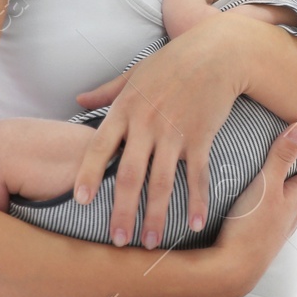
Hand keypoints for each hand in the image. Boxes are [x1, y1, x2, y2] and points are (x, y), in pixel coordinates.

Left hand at [71, 16, 246, 247]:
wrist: (218, 52)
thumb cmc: (173, 61)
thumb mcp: (135, 72)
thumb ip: (106, 91)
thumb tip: (78, 99)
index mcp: (126, 108)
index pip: (99, 147)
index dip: (88, 175)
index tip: (80, 202)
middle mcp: (146, 123)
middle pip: (128, 175)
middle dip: (122, 212)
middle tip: (117, 241)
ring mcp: (175, 132)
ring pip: (161, 182)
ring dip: (156, 216)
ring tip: (151, 243)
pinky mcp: (201, 137)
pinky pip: (198, 175)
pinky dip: (197, 201)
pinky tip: (195, 223)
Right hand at [215, 123, 296, 288]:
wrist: (233, 270)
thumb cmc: (251, 228)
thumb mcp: (266, 186)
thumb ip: (282, 157)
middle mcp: (294, 211)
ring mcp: (280, 224)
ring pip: (294, 197)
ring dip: (296, 180)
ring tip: (291, 166)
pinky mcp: (265, 233)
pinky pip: (278, 207)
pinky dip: (279, 194)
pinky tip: (268, 196)